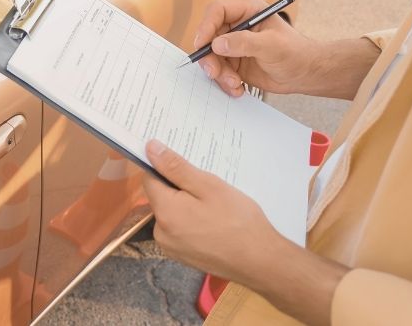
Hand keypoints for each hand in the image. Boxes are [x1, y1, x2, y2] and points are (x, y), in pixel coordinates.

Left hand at [142, 140, 348, 324]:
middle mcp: (160, 232)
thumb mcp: (209, 186)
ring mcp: (171, 247)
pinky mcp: (183, 256)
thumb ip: (176, 168)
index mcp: (164, 212)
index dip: (165, 167)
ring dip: (187, 205)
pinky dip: (192, 221)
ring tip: (215, 205)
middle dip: (180, 187)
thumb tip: (150, 148)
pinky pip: (180, 229)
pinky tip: (214, 221)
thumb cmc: (239, 221)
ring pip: (172, 213)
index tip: (185, 164)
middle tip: (208, 187)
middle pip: (161, 197)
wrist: (261, 263)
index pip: (150, 179)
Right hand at [193, 0, 321, 97]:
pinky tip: (238, 88)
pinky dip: (225, 82)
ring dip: (219, 73)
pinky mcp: (234, 63)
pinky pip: (219, 72)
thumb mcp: (271, 46)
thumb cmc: (296, 53)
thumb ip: (244, 43)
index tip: (202, 43)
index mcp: (247, 12)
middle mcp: (237, 27)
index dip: (206, 26)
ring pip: (212, 57)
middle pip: (210, 37)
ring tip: (234, 83)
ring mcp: (234, 46)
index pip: (218, 11)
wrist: (306, 74)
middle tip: (214, 72)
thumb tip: (217, 44)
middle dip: (210, 57)